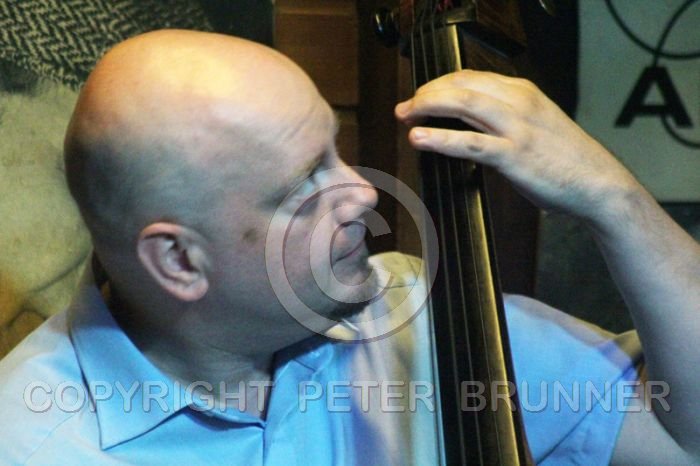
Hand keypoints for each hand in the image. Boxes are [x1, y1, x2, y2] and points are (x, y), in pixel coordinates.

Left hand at [394, 70, 641, 225]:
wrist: (599, 183)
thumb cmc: (566, 159)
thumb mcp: (535, 125)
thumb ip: (503, 121)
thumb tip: (468, 127)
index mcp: (523, 92)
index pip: (471, 77)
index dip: (439, 84)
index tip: (421, 96)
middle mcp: (519, 102)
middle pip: (461, 84)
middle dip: (427, 93)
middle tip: (406, 107)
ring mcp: (516, 127)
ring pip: (463, 103)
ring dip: (428, 106)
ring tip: (407, 116)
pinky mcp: (513, 154)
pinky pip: (469, 142)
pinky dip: (440, 138)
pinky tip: (420, 138)